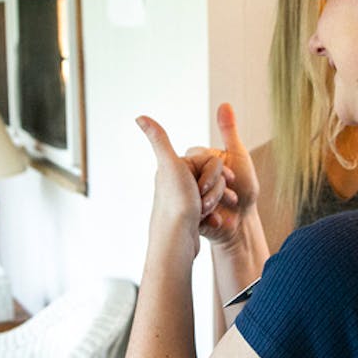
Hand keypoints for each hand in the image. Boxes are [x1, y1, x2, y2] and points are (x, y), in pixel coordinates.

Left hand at [136, 115, 233, 262]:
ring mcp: (187, 198)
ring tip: (202, 214)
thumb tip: (139, 116)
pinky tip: (207, 223)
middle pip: (216, 176)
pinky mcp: (193, 215)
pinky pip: (216, 209)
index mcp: (175, 167)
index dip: (213, 176)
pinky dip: (214, 216)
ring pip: (218, 192)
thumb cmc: (174, 204)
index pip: (212, 161)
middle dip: (215, 191)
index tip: (200, 189)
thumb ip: (158, 139)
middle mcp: (179, 181)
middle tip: (201, 204)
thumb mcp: (169, 166)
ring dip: (215, 203)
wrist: (177, 241)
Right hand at [189, 103, 257, 246]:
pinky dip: (208, 218)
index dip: (213, 168)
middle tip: (232, 196)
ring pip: (190, 194)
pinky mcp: (188, 214)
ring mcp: (188, 196)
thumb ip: (229, 131)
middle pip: (190, 174)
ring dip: (211, 202)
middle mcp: (190, 177)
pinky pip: (190, 213)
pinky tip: (220, 220)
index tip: (232, 178)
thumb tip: (224, 103)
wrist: (244, 221)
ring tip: (228, 206)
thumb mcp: (238, 156)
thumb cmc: (245, 188)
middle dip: (213, 188)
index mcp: (200, 161)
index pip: (196, 154)